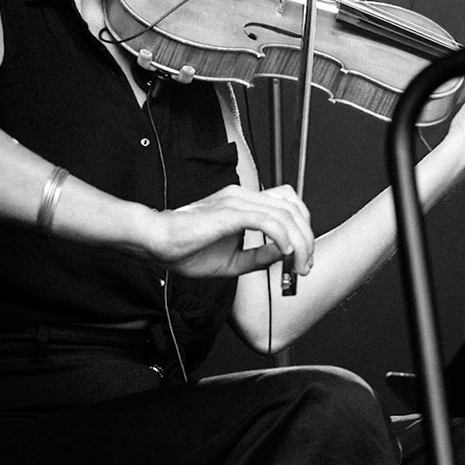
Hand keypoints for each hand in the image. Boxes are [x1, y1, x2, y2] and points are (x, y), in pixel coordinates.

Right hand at [150, 183, 315, 277]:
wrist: (157, 243)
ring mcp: (237, 201)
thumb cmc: (186, 250)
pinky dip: (282, 237)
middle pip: (293, 208)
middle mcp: (243, 197)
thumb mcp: (234, 261)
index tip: (302, 259)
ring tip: (299, 264)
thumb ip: (259, 257)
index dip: (303, 230)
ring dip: (299, 242)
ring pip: (285, 214)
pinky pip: (266, 221)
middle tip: (306, 267)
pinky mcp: (229, 212)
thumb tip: (285, 254)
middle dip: (307, 239)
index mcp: (244, 203)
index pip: (288, 205)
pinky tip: (284, 252)